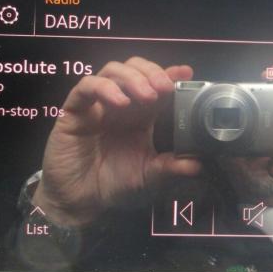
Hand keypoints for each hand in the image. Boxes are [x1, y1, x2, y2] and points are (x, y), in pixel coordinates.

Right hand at [34, 57, 200, 225]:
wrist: (82, 202)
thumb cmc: (114, 185)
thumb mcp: (149, 177)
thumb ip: (171, 168)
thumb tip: (198, 165)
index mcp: (141, 115)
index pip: (155, 84)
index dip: (169, 74)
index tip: (186, 73)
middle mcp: (120, 105)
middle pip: (135, 69)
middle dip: (152, 72)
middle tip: (165, 87)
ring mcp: (97, 105)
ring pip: (113, 71)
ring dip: (132, 78)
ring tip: (147, 95)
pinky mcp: (75, 110)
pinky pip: (86, 86)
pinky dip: (105, 88)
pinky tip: (120, 102)